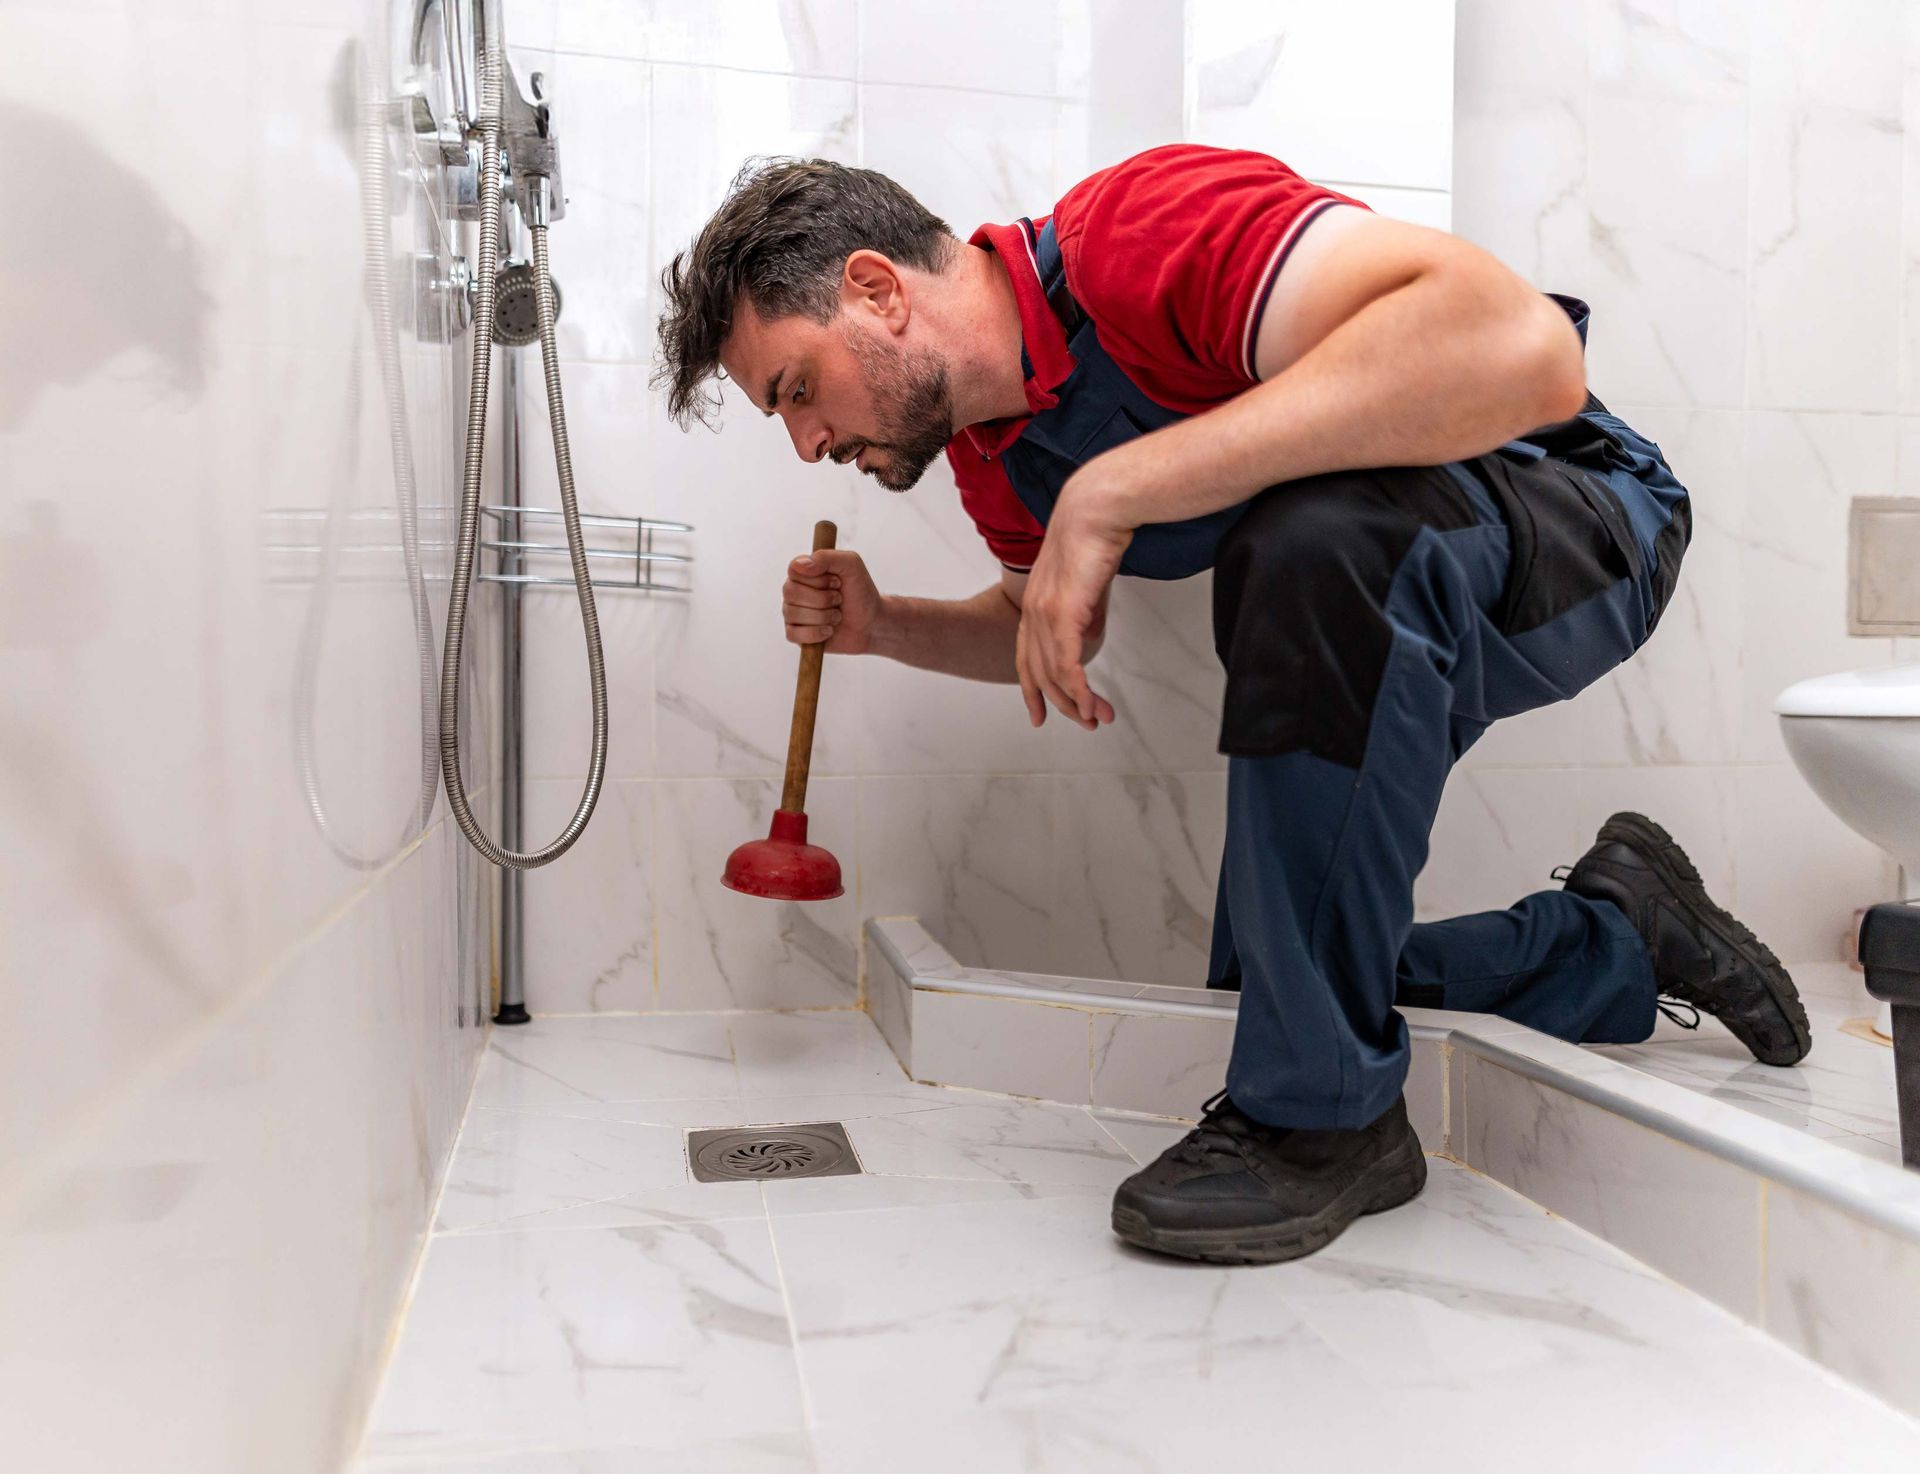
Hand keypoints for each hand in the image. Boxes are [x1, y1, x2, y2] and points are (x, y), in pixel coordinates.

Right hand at [783, 546, 882, 654]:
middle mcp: (793, 591)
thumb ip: (826, 557)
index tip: (837, 581)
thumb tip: (799, 566)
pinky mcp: (796, 634)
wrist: (871, 622)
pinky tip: (829, 630)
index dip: (818, 579)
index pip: (794, 569)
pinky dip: (815, 633)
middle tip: (839, 599)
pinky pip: (792, 634)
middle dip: (823, 599)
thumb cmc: (860, 591)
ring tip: (837, 615)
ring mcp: (792, 613)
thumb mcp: (851, 565)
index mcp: (803, 571)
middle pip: (791, 592)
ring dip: (824, 616)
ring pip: (793, 614)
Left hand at [1015, 470, 1133, 729]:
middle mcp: (1032, 612)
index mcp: (1034, 604)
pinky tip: (1090, 703)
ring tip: (1099, 718)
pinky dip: (1079, 688)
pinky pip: (1067, 662)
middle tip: (1088, 722)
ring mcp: (1044, 613)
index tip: (1040, 715)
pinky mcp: (1063, 612)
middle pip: (1039, 673)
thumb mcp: (1087, 584)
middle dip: (1064, 704)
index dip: (1033, 690)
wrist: (1097, 508)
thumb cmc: (1094, 536)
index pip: (1026, 658)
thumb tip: (1086, 634)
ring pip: (1055, 673)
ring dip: (1079, 701)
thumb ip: (1084, 611)